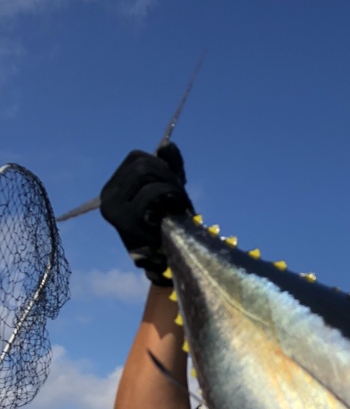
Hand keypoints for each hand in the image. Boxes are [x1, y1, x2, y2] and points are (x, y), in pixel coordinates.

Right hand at [99, 143, 193, 284]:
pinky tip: (179, 211)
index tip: (176, 183)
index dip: (161, 164)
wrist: (168, 263)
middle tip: (182, 193)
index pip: (136, 157)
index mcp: (113, 188)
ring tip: (182, 203)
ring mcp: (113, 209)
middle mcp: (107, 197)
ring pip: (145, 173)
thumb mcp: (168, 191)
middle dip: (168, 174)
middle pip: (141, 163)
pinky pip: (150, 192)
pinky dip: (170, 195)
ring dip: (171, 184)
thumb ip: (169, 167)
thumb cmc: (168, 226)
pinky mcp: (125, 221)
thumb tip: (168, 145)